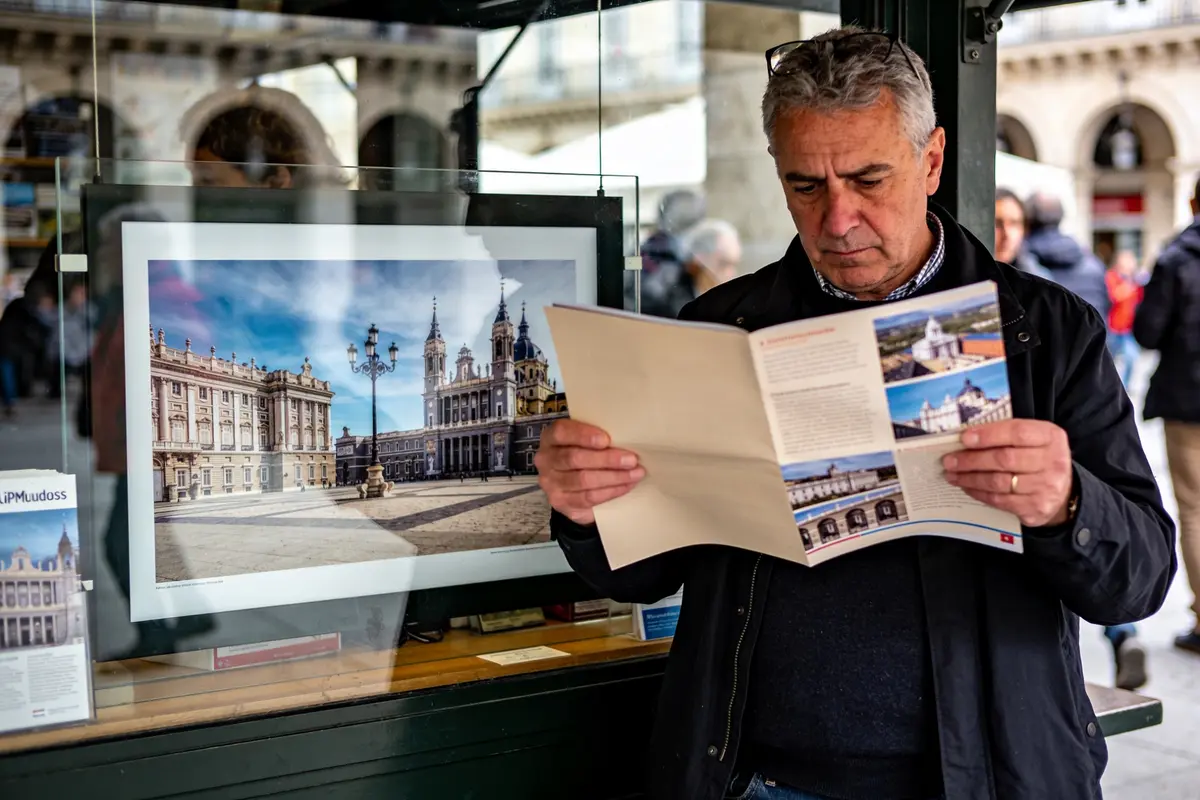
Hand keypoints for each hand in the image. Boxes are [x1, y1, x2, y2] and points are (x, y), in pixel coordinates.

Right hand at [534, 419, 645, 525]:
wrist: (575, 489)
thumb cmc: (585, 457)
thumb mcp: (587, 443)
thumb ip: (598, 438)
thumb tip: (626, 439)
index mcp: (550, 438)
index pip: (561, 432)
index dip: (583, 435)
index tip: (606, 439)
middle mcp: (546, 460)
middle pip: (574, 458)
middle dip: (606, 459)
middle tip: (631, 459)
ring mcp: (551, 484)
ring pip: (583, 480)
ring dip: (614, 477)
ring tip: (635, 473)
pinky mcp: (561, 503)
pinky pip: (588, 498)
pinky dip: (611, 491)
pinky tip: (626, 486)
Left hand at [942, 419, 1074, 527]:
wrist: (1063, 491)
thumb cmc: (1038, 458)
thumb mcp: (1033, 439)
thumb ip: (1006, 434)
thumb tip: (966, 437)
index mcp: (1051, 437)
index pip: (1017, 433)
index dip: (989, 435)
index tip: (964, 438)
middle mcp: (1053, 462)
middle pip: (1005, 459)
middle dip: (972, 459)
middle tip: (949, 460)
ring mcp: (1046, 488)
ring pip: (999, 482)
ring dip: (970, 478)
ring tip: (952, 474)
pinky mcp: (1036, 508)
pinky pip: (1000, 500)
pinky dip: (978, 493)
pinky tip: (966, 486)